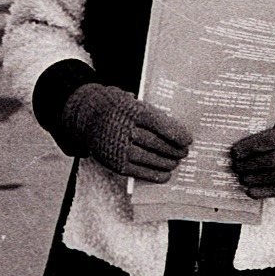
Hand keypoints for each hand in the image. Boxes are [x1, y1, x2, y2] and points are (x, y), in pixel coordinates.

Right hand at [62, 83, 191, 182]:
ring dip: (166, 162)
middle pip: (155, 143)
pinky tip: (165, 174)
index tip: (188, 139)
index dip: (175, 133)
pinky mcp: (115, 163)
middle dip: (174, 149)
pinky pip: (138, 172)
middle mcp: (124, 130)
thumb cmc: (116, 106)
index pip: (158, 123)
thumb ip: (150, 111)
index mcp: (131, 111)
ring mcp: (119, 148)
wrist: (85, 116)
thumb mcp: (132, 101)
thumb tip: (175, 128)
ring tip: (176, 162)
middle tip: (185, 152)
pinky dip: (154, 175)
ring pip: (149, 158)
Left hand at [230, 101, 274, 199]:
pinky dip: (266, 192)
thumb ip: (273, 129)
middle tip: (235, 166)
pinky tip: (252, 191)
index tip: (235, 152)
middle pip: (270, 161)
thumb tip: (245, 144)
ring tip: (242, 178)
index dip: (249, 148)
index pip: (268, 141)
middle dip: (249, 165)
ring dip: (255, 179)